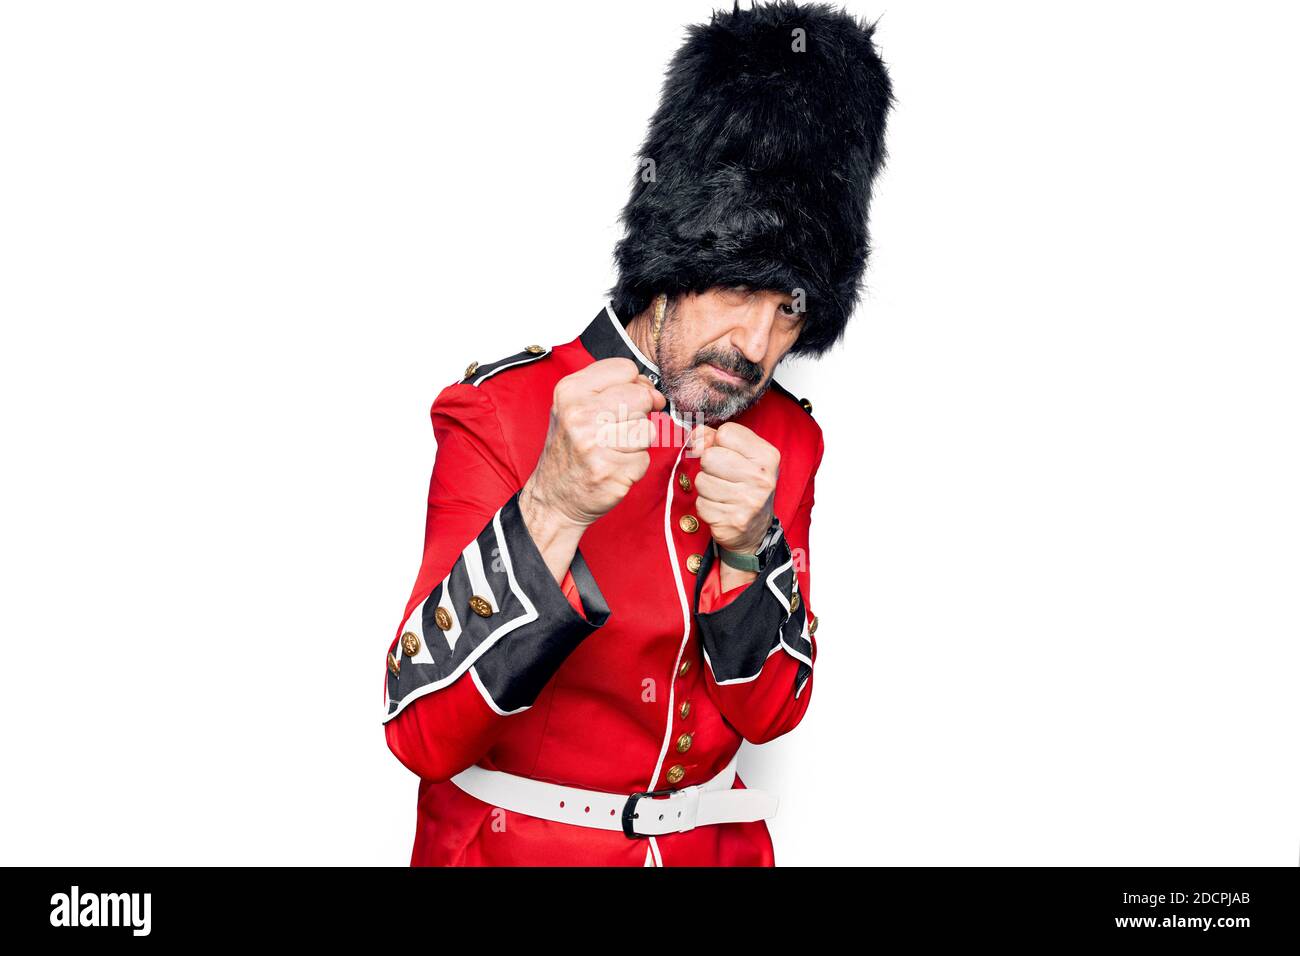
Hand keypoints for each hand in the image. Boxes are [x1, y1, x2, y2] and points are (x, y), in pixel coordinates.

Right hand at [522, 358, 665, 531]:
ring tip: (612, 452)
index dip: (633, 386)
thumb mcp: (579, 409)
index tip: (624, 402)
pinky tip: (613, 468)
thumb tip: (655, 394)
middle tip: (616, 432)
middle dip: (637, 415)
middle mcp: (579, 414)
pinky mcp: (609, 471)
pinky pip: (644, 459)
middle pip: (641, 397)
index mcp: (570, 391)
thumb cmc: (571, 451)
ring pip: (647, 429)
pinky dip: (634, 467)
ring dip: (637, 444)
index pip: (626, 369)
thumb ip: (616, 391)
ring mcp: (594, 444)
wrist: (552, 498)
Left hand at [689, 421, 778, 553]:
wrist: (756, 528)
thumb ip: (716, 438)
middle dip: (709, 466)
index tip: (725, 454)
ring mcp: (748, 501)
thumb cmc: (745, 484)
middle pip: (709, 457)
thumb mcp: (741, 455)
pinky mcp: (732, 521)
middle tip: (722, 476)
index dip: (717, 442)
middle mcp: (761, 478)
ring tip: (722, 493)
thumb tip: (696, 435)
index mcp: (767, 456)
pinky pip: (700, 504)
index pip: (725, 433)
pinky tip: (720, 508)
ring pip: (701, 481)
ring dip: (706, 487)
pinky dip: (706, 506)